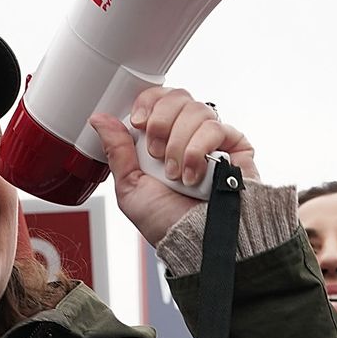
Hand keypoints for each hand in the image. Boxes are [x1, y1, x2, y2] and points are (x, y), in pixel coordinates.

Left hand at [88, 88, 258, 245]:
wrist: (195, 240)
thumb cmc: (167, 223)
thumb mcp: (130, 188)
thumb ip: (117, 150)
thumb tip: (100, 119)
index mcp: (161, 140)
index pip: (158, 99)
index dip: (147, 103)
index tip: (138, 123)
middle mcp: (187, 135)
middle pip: (178, 97)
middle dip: (162, 122)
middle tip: (157, 153)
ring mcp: (212, 139)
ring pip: (196, 109)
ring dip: (179, 143)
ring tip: (176, 174)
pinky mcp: (236, 146)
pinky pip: (216, 127)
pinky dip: (198, 150)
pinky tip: (194, 175)